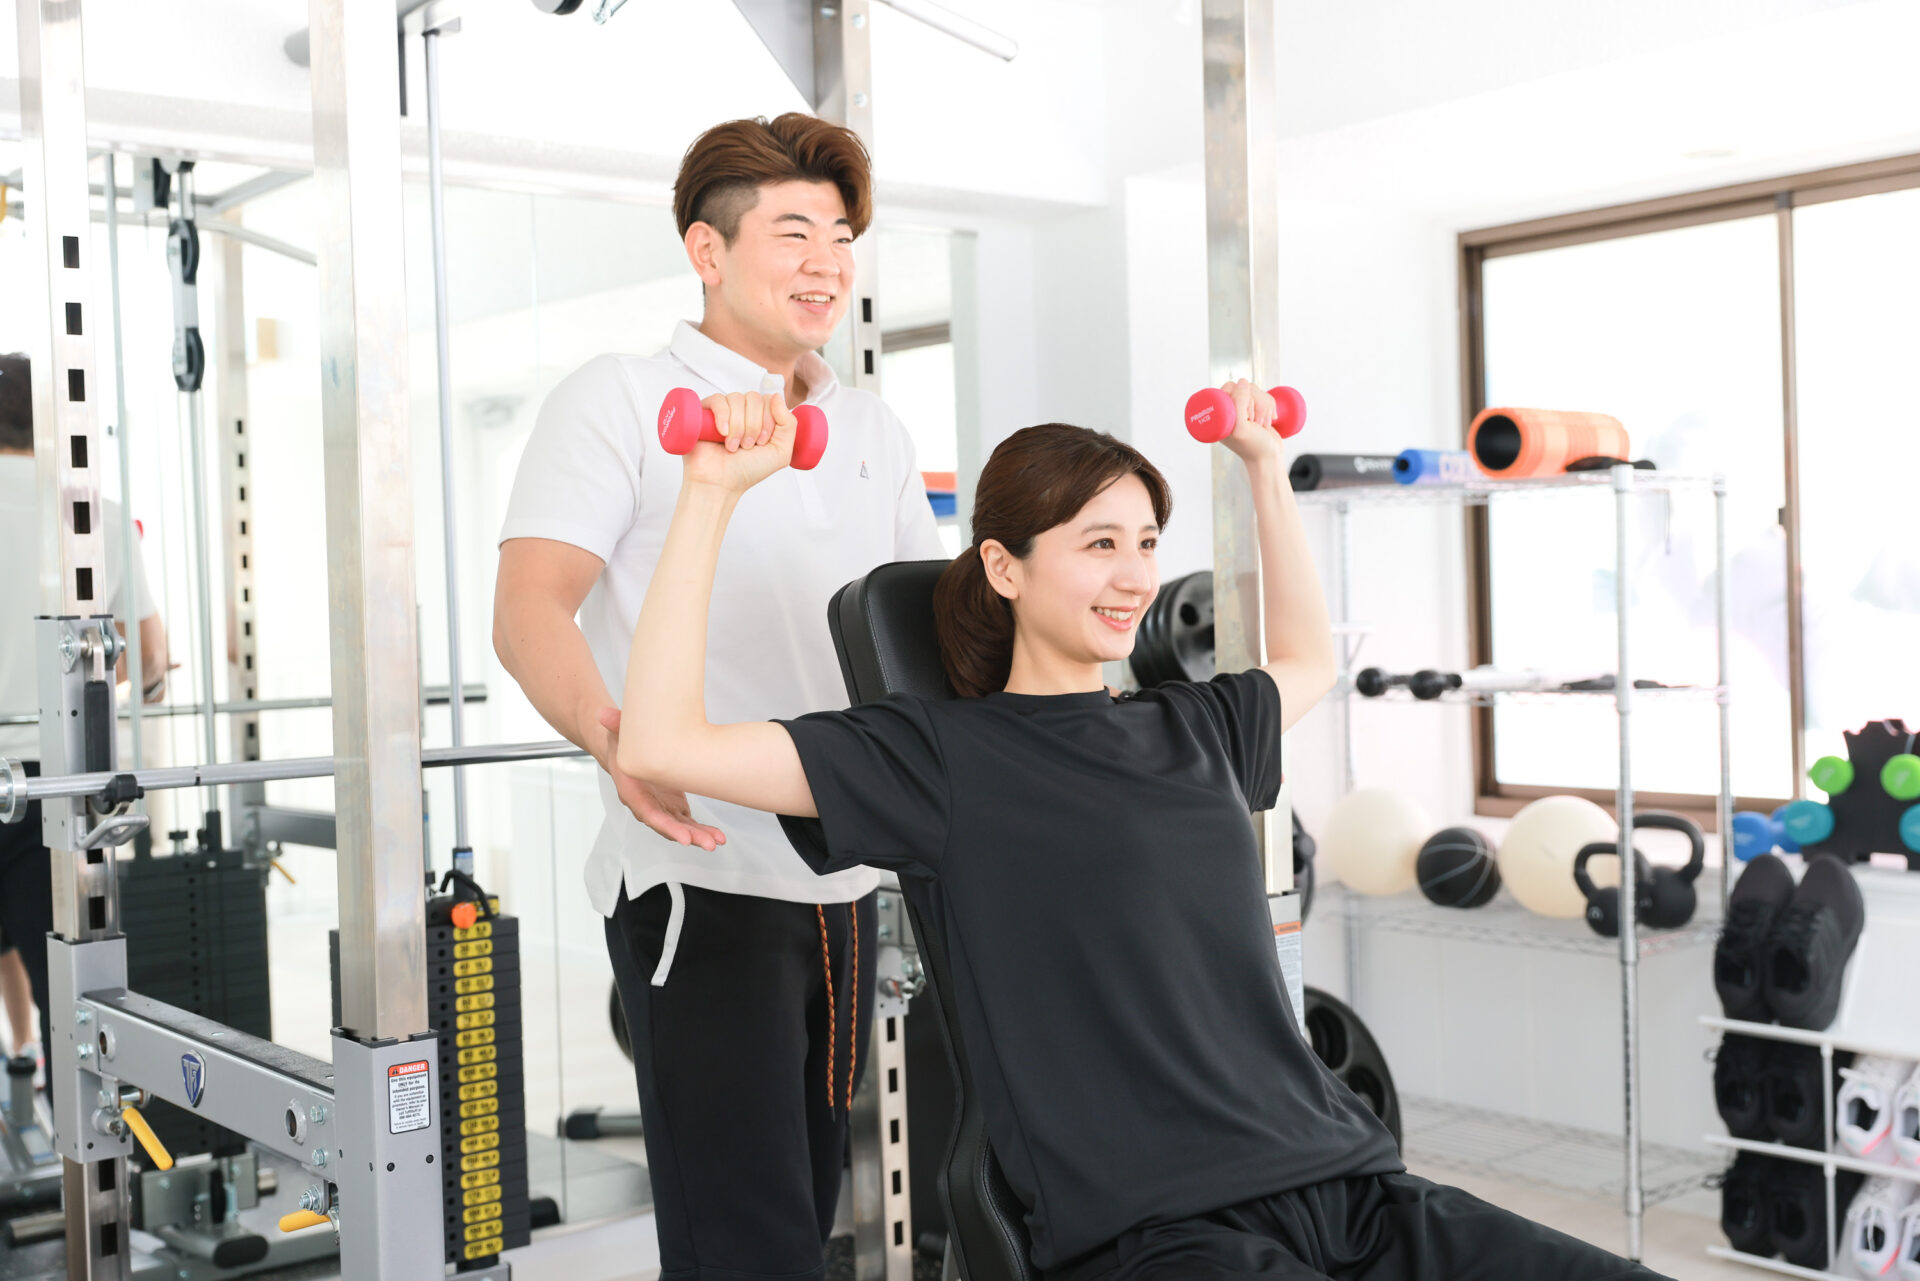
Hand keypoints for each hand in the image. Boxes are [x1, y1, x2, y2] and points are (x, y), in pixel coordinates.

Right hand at [595, 707, 727, 851]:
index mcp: (632, 792)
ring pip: (679, 827)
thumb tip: (602, 714)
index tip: (683, 837)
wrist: (624, 752)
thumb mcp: (618, 732)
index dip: (666, 826)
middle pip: (667, 826)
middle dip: (688, 836)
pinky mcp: (672, 805)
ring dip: (698, 836)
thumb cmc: (621, 744)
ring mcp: (661, 807)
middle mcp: (646, 805)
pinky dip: (701, 830)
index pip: (649, 814)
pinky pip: (687, 822)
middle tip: (707, 843)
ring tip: (717, 841)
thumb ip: (614, 724)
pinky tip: (717, 836)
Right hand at [684, 391, 795, 493]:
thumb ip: (789, 424)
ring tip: (734, 446)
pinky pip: (718, 400)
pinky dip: (723, 417)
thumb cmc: (747, 471)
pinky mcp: (705, 412)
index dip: (768, 420)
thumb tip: (777, 396)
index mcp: (760, 418)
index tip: (762, 442)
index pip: (769, 400)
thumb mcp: (781, 452)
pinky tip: (722, 433)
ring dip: (738, 426)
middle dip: (753, 425)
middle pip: (754, 398)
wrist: (720, 484)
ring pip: (737, 399)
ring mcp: (724, 411)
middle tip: (747, 446)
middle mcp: (742, 412)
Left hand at [1217, 379, 1284, 467]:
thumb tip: (1242, 381)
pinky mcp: (1256, 409)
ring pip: (1256, 389)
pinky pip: (1265, 395)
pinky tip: (1269, 420)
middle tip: (1254, 422)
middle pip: (1244, 386)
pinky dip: (1270, 405)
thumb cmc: (1253, 447)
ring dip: (1264, 406)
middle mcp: (1228, 409)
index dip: (1242, 398)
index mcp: (1218, 413)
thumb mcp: (1241, 428)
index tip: (1246, 417)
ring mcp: (1243, 409)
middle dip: (1256, 403)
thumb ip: (1238, 404)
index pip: (1229, 387)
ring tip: (1262, 424)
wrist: (1270, 459)